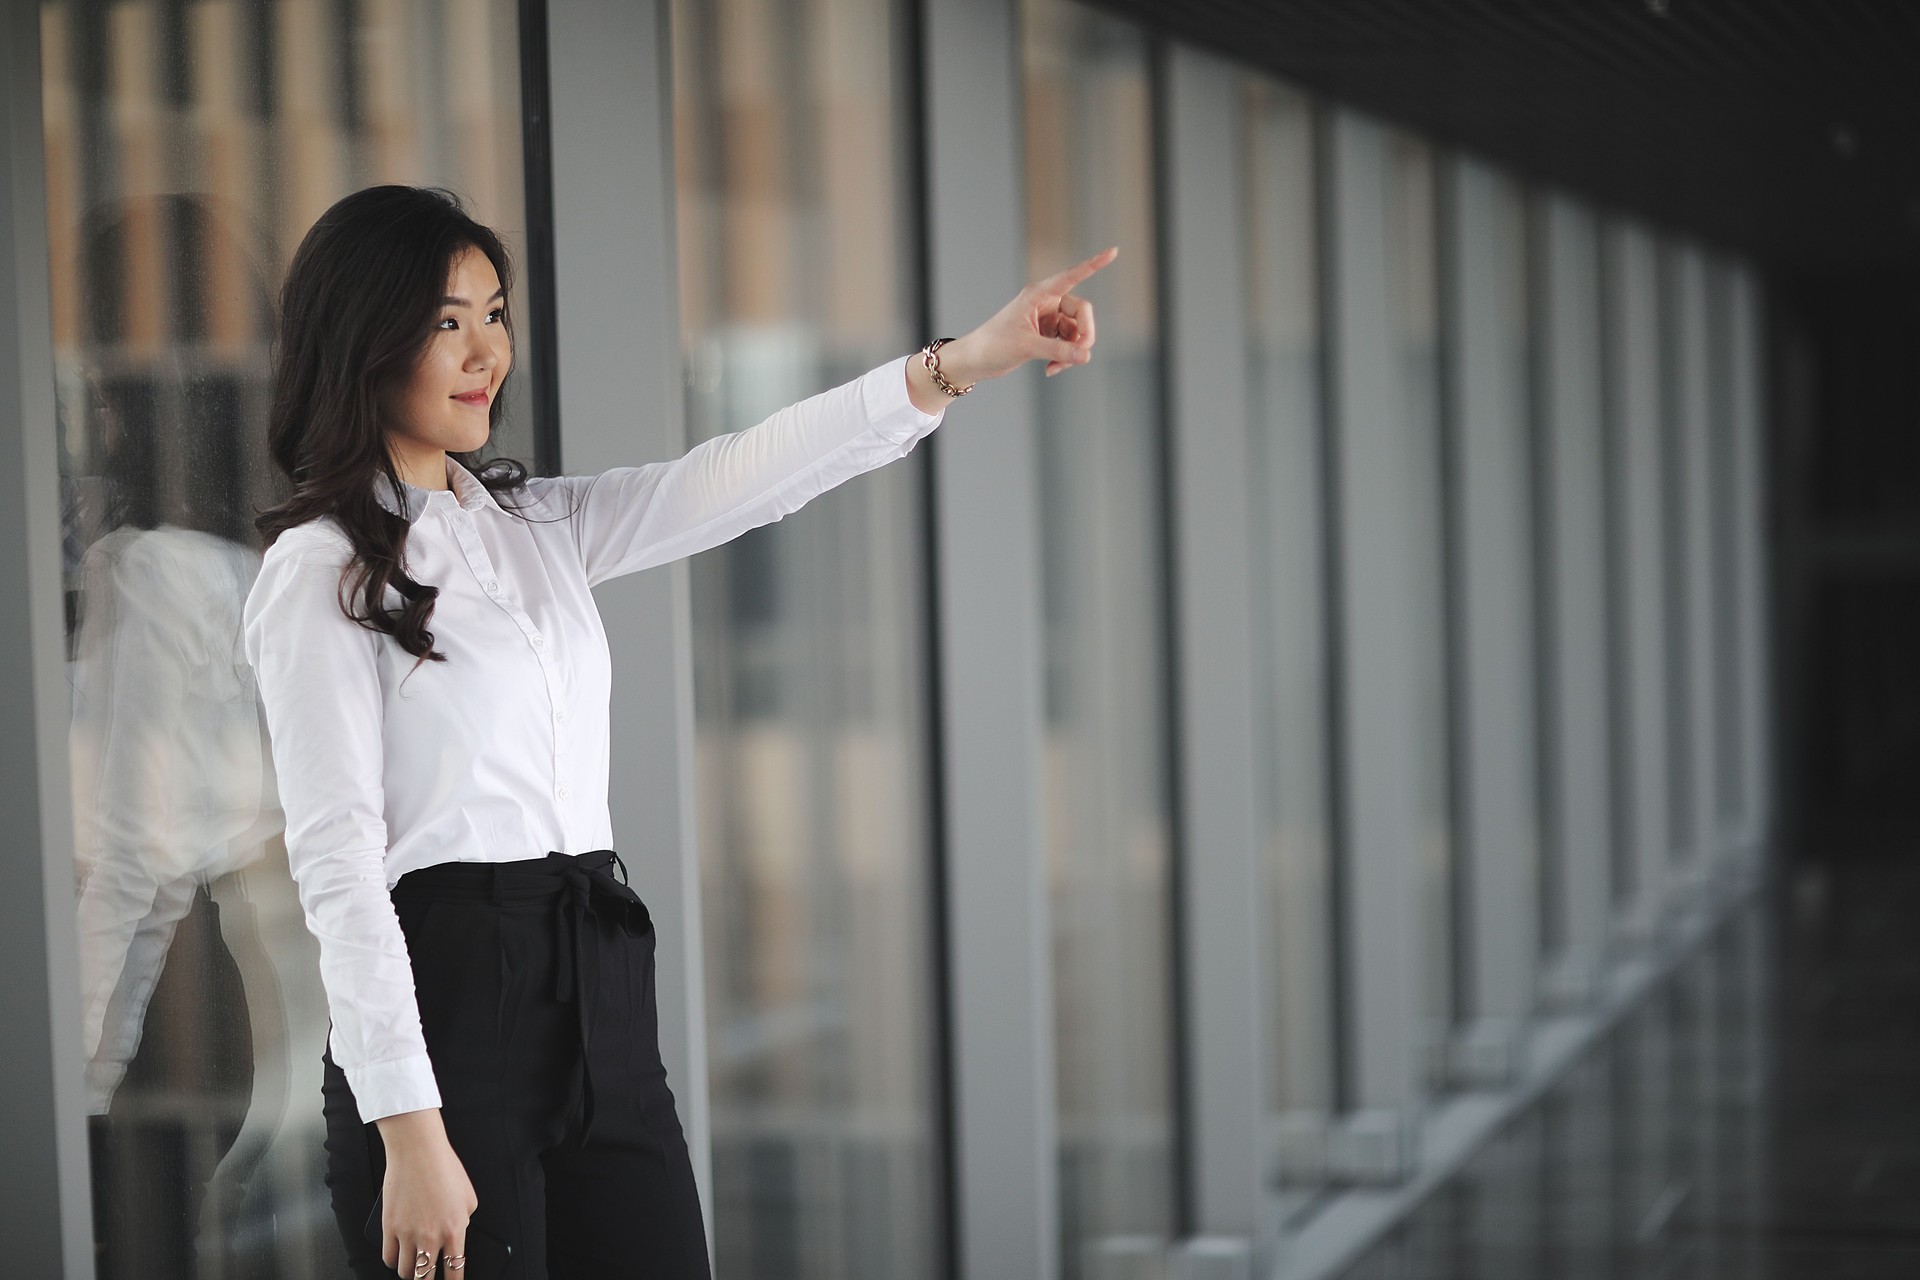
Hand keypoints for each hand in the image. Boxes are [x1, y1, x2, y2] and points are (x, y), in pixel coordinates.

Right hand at [374, 1109, 477, 1276]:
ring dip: (411, 1272)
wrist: (417, 1152)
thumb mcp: (468, 1196)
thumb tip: (459, 1232)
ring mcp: (408, 1234)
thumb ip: (465, 1220)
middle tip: (430, 1275)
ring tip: (414, 1268)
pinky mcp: (389, 1228)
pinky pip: (388, 1258)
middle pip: (427, 1276)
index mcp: (455, 1230)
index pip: (455, 1269)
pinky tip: (398, 1257)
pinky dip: (393, 1261)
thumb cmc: (444, 1167)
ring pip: (407, 1272)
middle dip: (429, 1279)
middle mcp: (431, 1236)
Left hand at [905, 246, 1118, 411]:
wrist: (975, 361)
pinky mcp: (1046, 335)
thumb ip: (1058, 350)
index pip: (1072, 276)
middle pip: (1083, 312)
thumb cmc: (993, 345)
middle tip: (1079, 357)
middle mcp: (1046, 303)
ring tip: (1055, 366)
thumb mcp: (1026, 347)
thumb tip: (1086, 355)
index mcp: (1039, 294)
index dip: (1094, 264)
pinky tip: (1051, 368)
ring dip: (1073, 351)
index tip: (1114, 251)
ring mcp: (1047, 319)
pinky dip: (1065, 357)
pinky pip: (1068, 344)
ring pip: (1077, 331)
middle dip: (1084, 336)